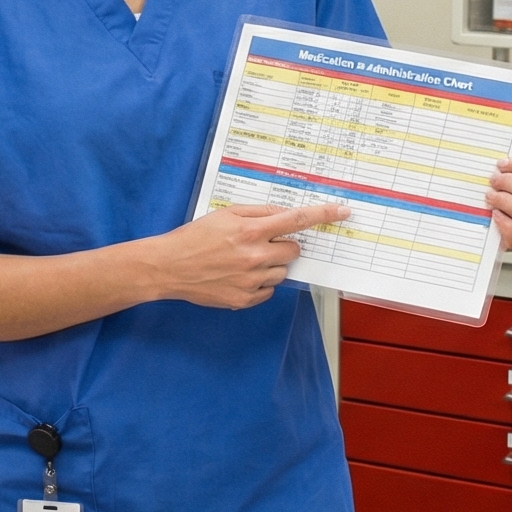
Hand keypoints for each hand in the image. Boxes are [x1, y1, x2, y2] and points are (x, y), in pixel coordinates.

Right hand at [140, 202, 346, 308]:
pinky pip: (268, 290)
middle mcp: (255, 256)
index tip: (342, 212)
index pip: (296, 220)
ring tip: (243, 261)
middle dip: (283, 245)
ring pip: (282, 271)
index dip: (322, 215)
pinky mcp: (245, 299)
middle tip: (260, 243)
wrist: (169, 267)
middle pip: (293, 250)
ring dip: (271, 265)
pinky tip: (238, 275)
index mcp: (251, 231)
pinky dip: (260, 283)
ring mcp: (251, 281)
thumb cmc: (194, 237)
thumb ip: (257, 212)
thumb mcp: (224, 214)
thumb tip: (282, 213)